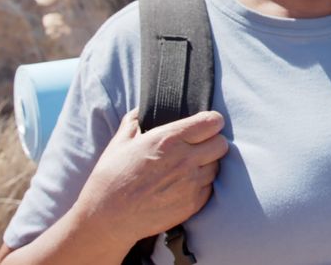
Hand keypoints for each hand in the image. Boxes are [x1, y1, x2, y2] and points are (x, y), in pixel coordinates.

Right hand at [72, 108, 228, 247]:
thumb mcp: (119, 142)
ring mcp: (191, 184)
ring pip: (217, 166)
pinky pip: (210, 187)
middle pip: (221, 144)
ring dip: (208, 163)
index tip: (207, 124)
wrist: (109, 218)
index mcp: (169, 139)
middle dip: (213, 141)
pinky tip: (185, 184)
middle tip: (200, 145)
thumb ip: (134, 121)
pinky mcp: (193, 204)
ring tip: (189, 166)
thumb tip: (141, 111)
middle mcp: (185, 160)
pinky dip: (202, 184)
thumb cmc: (111, 178)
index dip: (212, 121)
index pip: (212, 122)